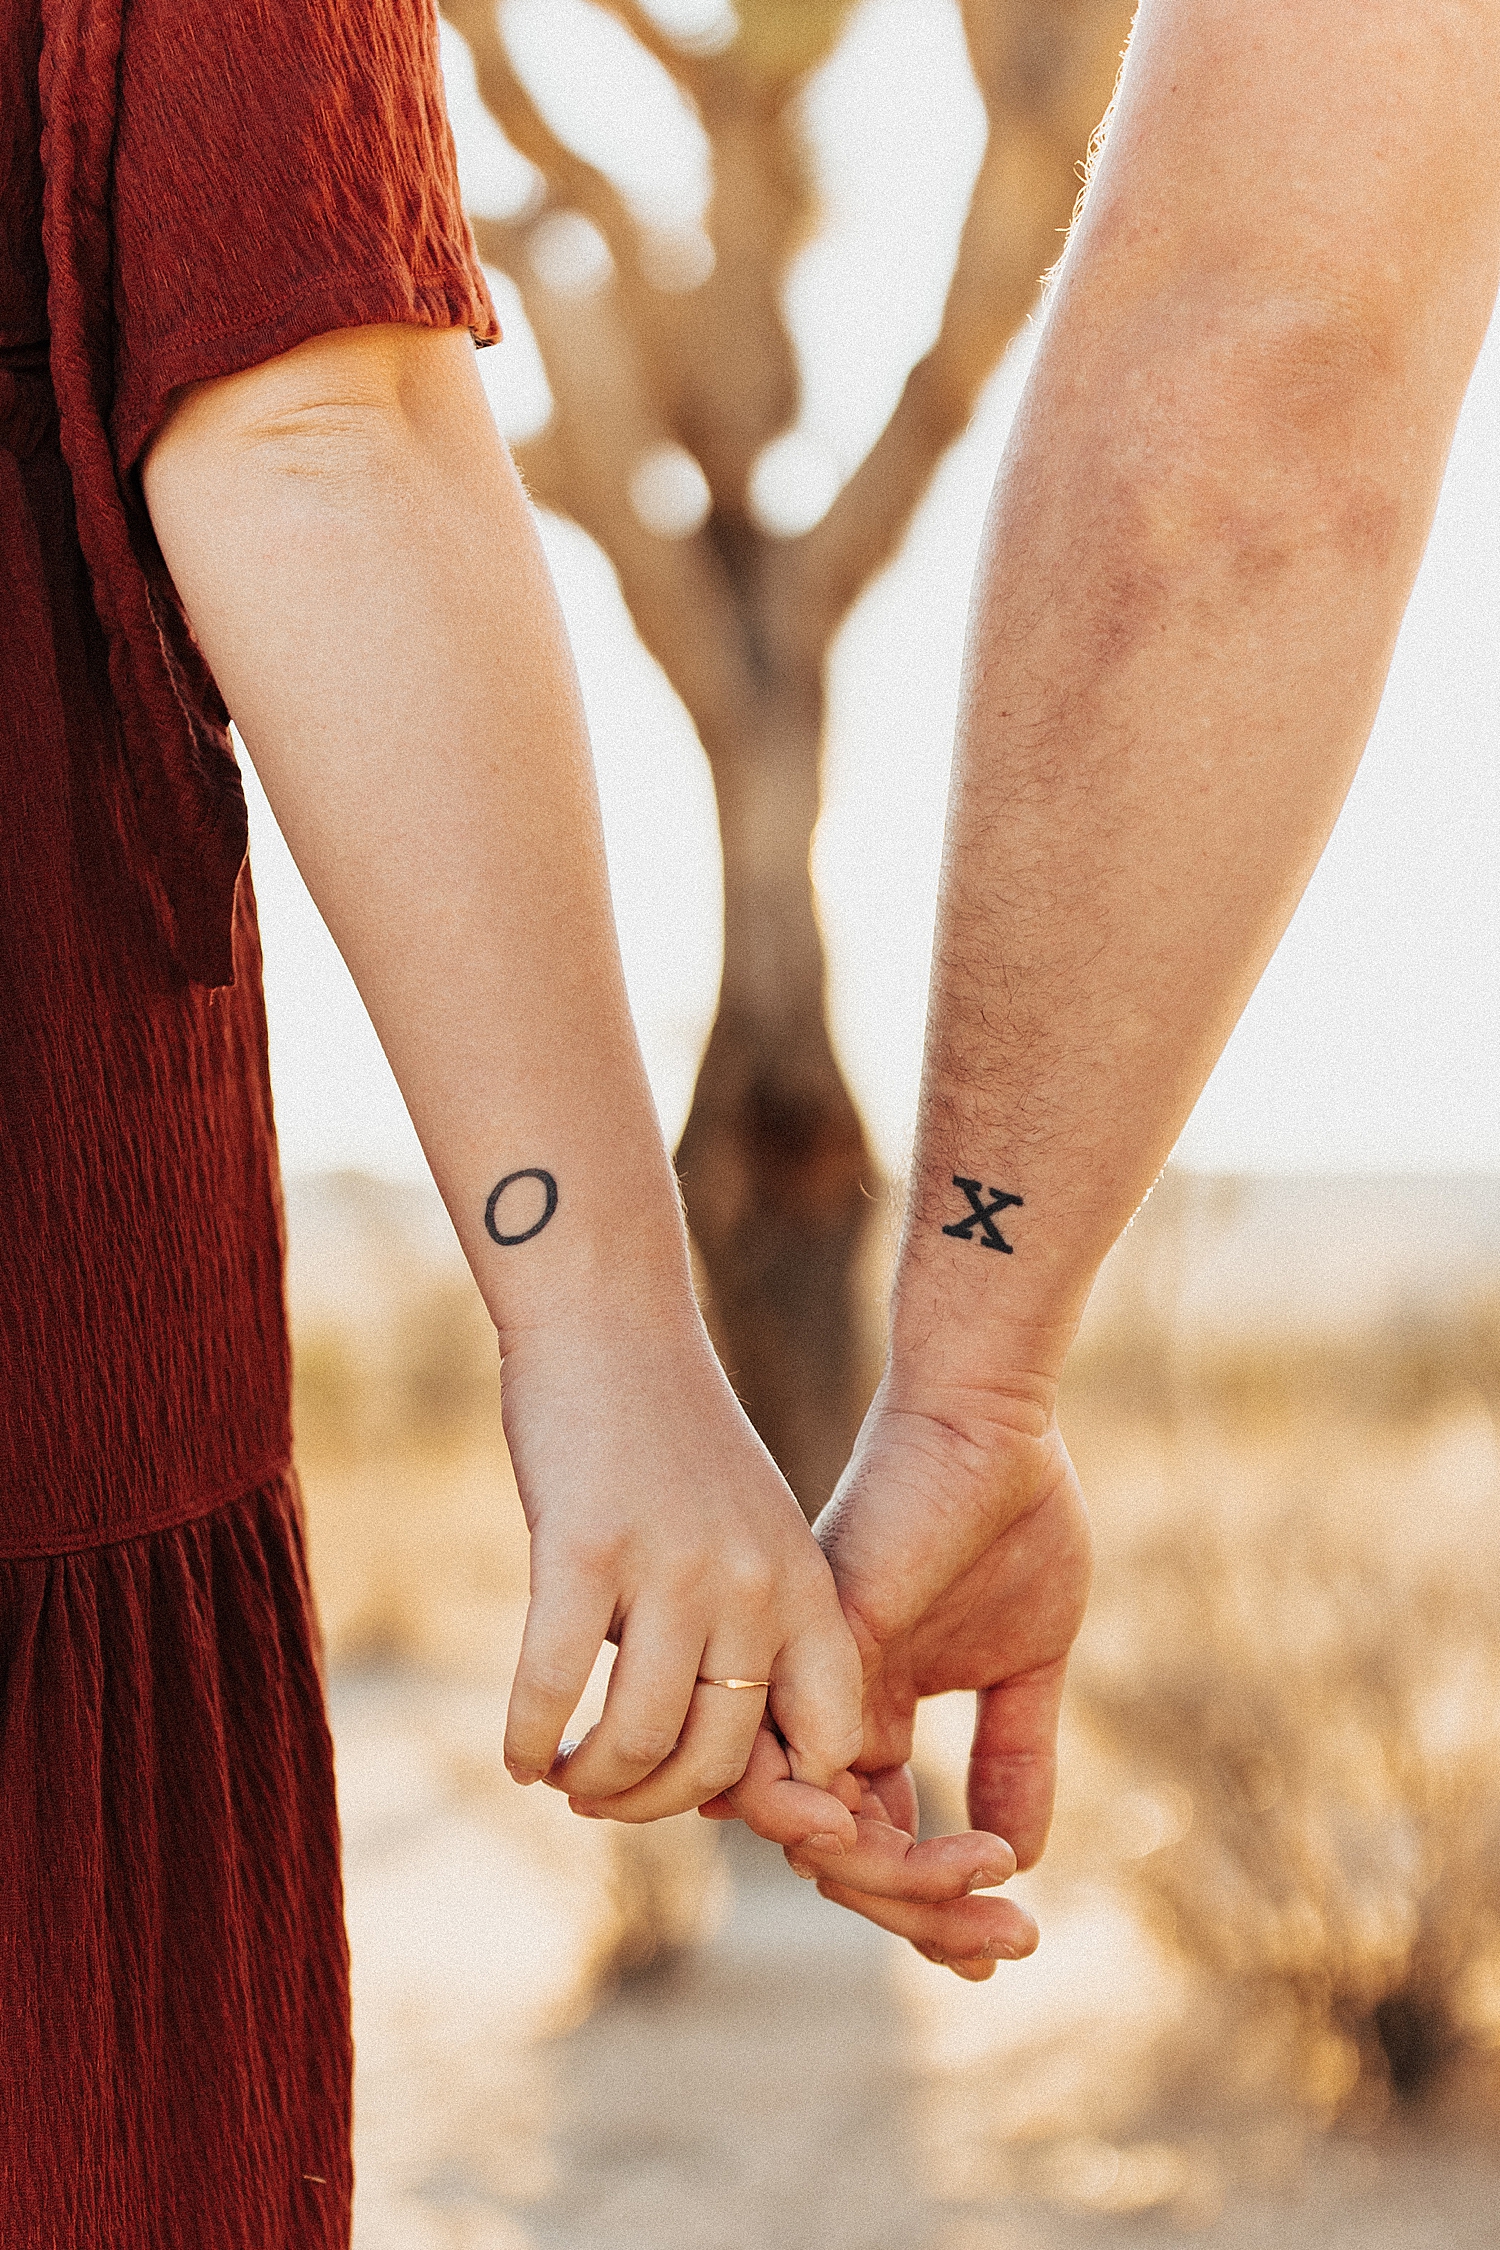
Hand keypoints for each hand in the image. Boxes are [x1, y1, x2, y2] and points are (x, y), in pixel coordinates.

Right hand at [498, 1287, 864, 1824]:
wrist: (610, 1326)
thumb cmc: (672, 1442)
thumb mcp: (752, 1532)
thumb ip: (755, 1630)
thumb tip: (723, 1761)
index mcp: (804, 1586)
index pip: (831, 1737)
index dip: (783, 1795)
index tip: (717, 1798)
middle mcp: (752, 1586)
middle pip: (719, 1759)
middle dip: (654, 1802)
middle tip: (604, 1797)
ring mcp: (670, 1569)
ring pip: (641, 1741)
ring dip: (593, 1784)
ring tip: (562, 1778)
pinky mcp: (583, 1550)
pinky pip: (556, 1687)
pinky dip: (530, 1739)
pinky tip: (518, 1756)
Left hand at [715, 1374, 1091, 1971]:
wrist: (992, 1426)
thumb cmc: (1011, 1517)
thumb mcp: (1030, 1665)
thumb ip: (1016, 1759)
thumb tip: (1023, 1861)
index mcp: (873, 1717)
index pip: (882, 1847)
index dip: (938, 1910)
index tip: (1011, 1945)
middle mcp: (828, 1712)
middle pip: (849, 1864)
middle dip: (931, 1919)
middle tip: (1011, 1940)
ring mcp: (814, 1685)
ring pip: (818, 1839)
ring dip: (902, 1886)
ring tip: (987, 1885)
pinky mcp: (813, 1652)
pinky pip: (798, 1767)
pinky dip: (851, 1828)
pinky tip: (922, 1843)